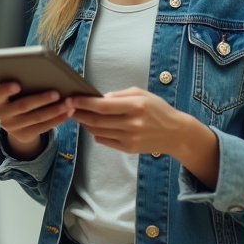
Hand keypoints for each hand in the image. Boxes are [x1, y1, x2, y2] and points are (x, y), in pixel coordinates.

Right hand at [0, 83, 73, 159]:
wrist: (16, 122)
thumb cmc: (18, 97)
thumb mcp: (14, 91)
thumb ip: (23, 83)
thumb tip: (45, 74)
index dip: (6, 89)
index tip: (18, 84)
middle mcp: (1, 114)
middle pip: (23, 106)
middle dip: (41, 99)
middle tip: (56, 93)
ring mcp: (11, 127)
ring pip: (36, 118)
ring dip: (54, 110)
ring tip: (67, 103)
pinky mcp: (23, 135)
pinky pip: (42, 127)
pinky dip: (56, 120)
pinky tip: (67, 113)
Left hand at [69, 87, 187, 154]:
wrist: (175, 133)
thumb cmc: (158, 110)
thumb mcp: (142, 94)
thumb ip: (119, 95)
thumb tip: (98, 98)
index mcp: (135, 106)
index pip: (102, 106)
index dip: (84, 103)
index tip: (72, 98)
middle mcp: (132, 124)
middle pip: (96, 120)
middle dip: (79, 113)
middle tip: (69, 107)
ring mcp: (130, 138)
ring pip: (98, 131)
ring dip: (85, 123)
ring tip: (80, 116)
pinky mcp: (128, 149)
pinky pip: (104, 141)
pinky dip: (96, 133)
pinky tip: (94, 126)